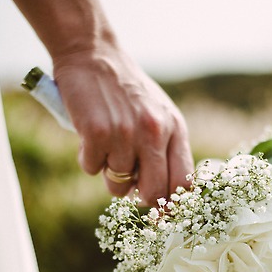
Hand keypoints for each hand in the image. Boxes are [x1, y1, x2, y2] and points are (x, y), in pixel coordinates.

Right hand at [53, 44, 193, 205]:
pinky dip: (88, 159)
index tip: (163, 216)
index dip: (174, 205)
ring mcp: (126, 134)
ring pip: (118, 184)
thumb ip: (165, 148)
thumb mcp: (159, 114)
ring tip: (107, 147)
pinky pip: (92, 169)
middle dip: (140, 197)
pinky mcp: (96, 133)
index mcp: (175, 130)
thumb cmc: (127, 91)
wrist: (94, 55)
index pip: (183, 182)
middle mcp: (155, 133)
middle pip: (153, 192)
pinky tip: (90, 137)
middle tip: (128, 184)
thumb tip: (164, 195)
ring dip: (109, 175)